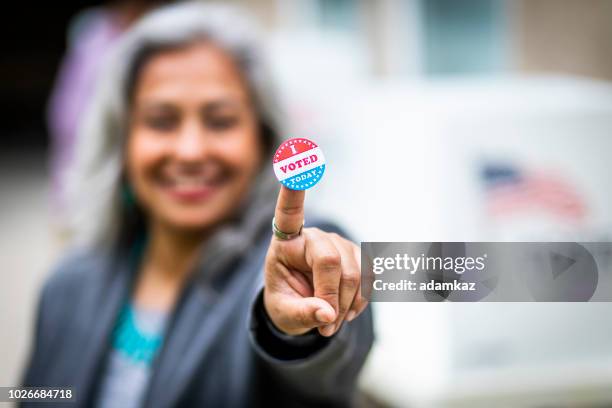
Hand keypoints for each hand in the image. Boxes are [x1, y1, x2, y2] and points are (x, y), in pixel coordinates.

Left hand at [263, 186, 367, 336]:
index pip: (289, 212)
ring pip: (354, 272)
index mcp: (286, 242)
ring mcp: (338, 243)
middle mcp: (313, 236)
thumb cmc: (286, 303)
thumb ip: (302, 314)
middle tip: (325, 326)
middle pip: (330, 261)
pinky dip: (361, 301)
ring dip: (347, 305)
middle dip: (331, 297)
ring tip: (332, 322)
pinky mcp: (358, 254)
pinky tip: (348, 310)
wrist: (303, 307)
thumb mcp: (283, 314)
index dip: (293, 188)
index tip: (296, 158)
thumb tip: (328, 315)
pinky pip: (369, 277)